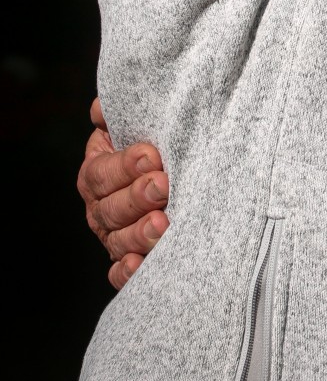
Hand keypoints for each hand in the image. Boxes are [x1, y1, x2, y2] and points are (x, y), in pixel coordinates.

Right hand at [77, 96, 169, 289]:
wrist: (175, 171)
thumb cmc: (156, 144)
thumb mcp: (138, 124)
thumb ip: (120, 112)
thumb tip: (102, 107)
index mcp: (97, 172)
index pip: (102, 172)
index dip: (124, 165)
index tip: (152, 155)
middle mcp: (101, 207)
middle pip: (110, 209)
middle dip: (137, 197)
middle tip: (163, 185)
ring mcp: (114, 236)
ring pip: (118, 241)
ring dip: (138, 234)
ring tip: (162, 224)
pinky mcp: (129, 260)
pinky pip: (120, 273)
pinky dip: (127, 272)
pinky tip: (140, 264)